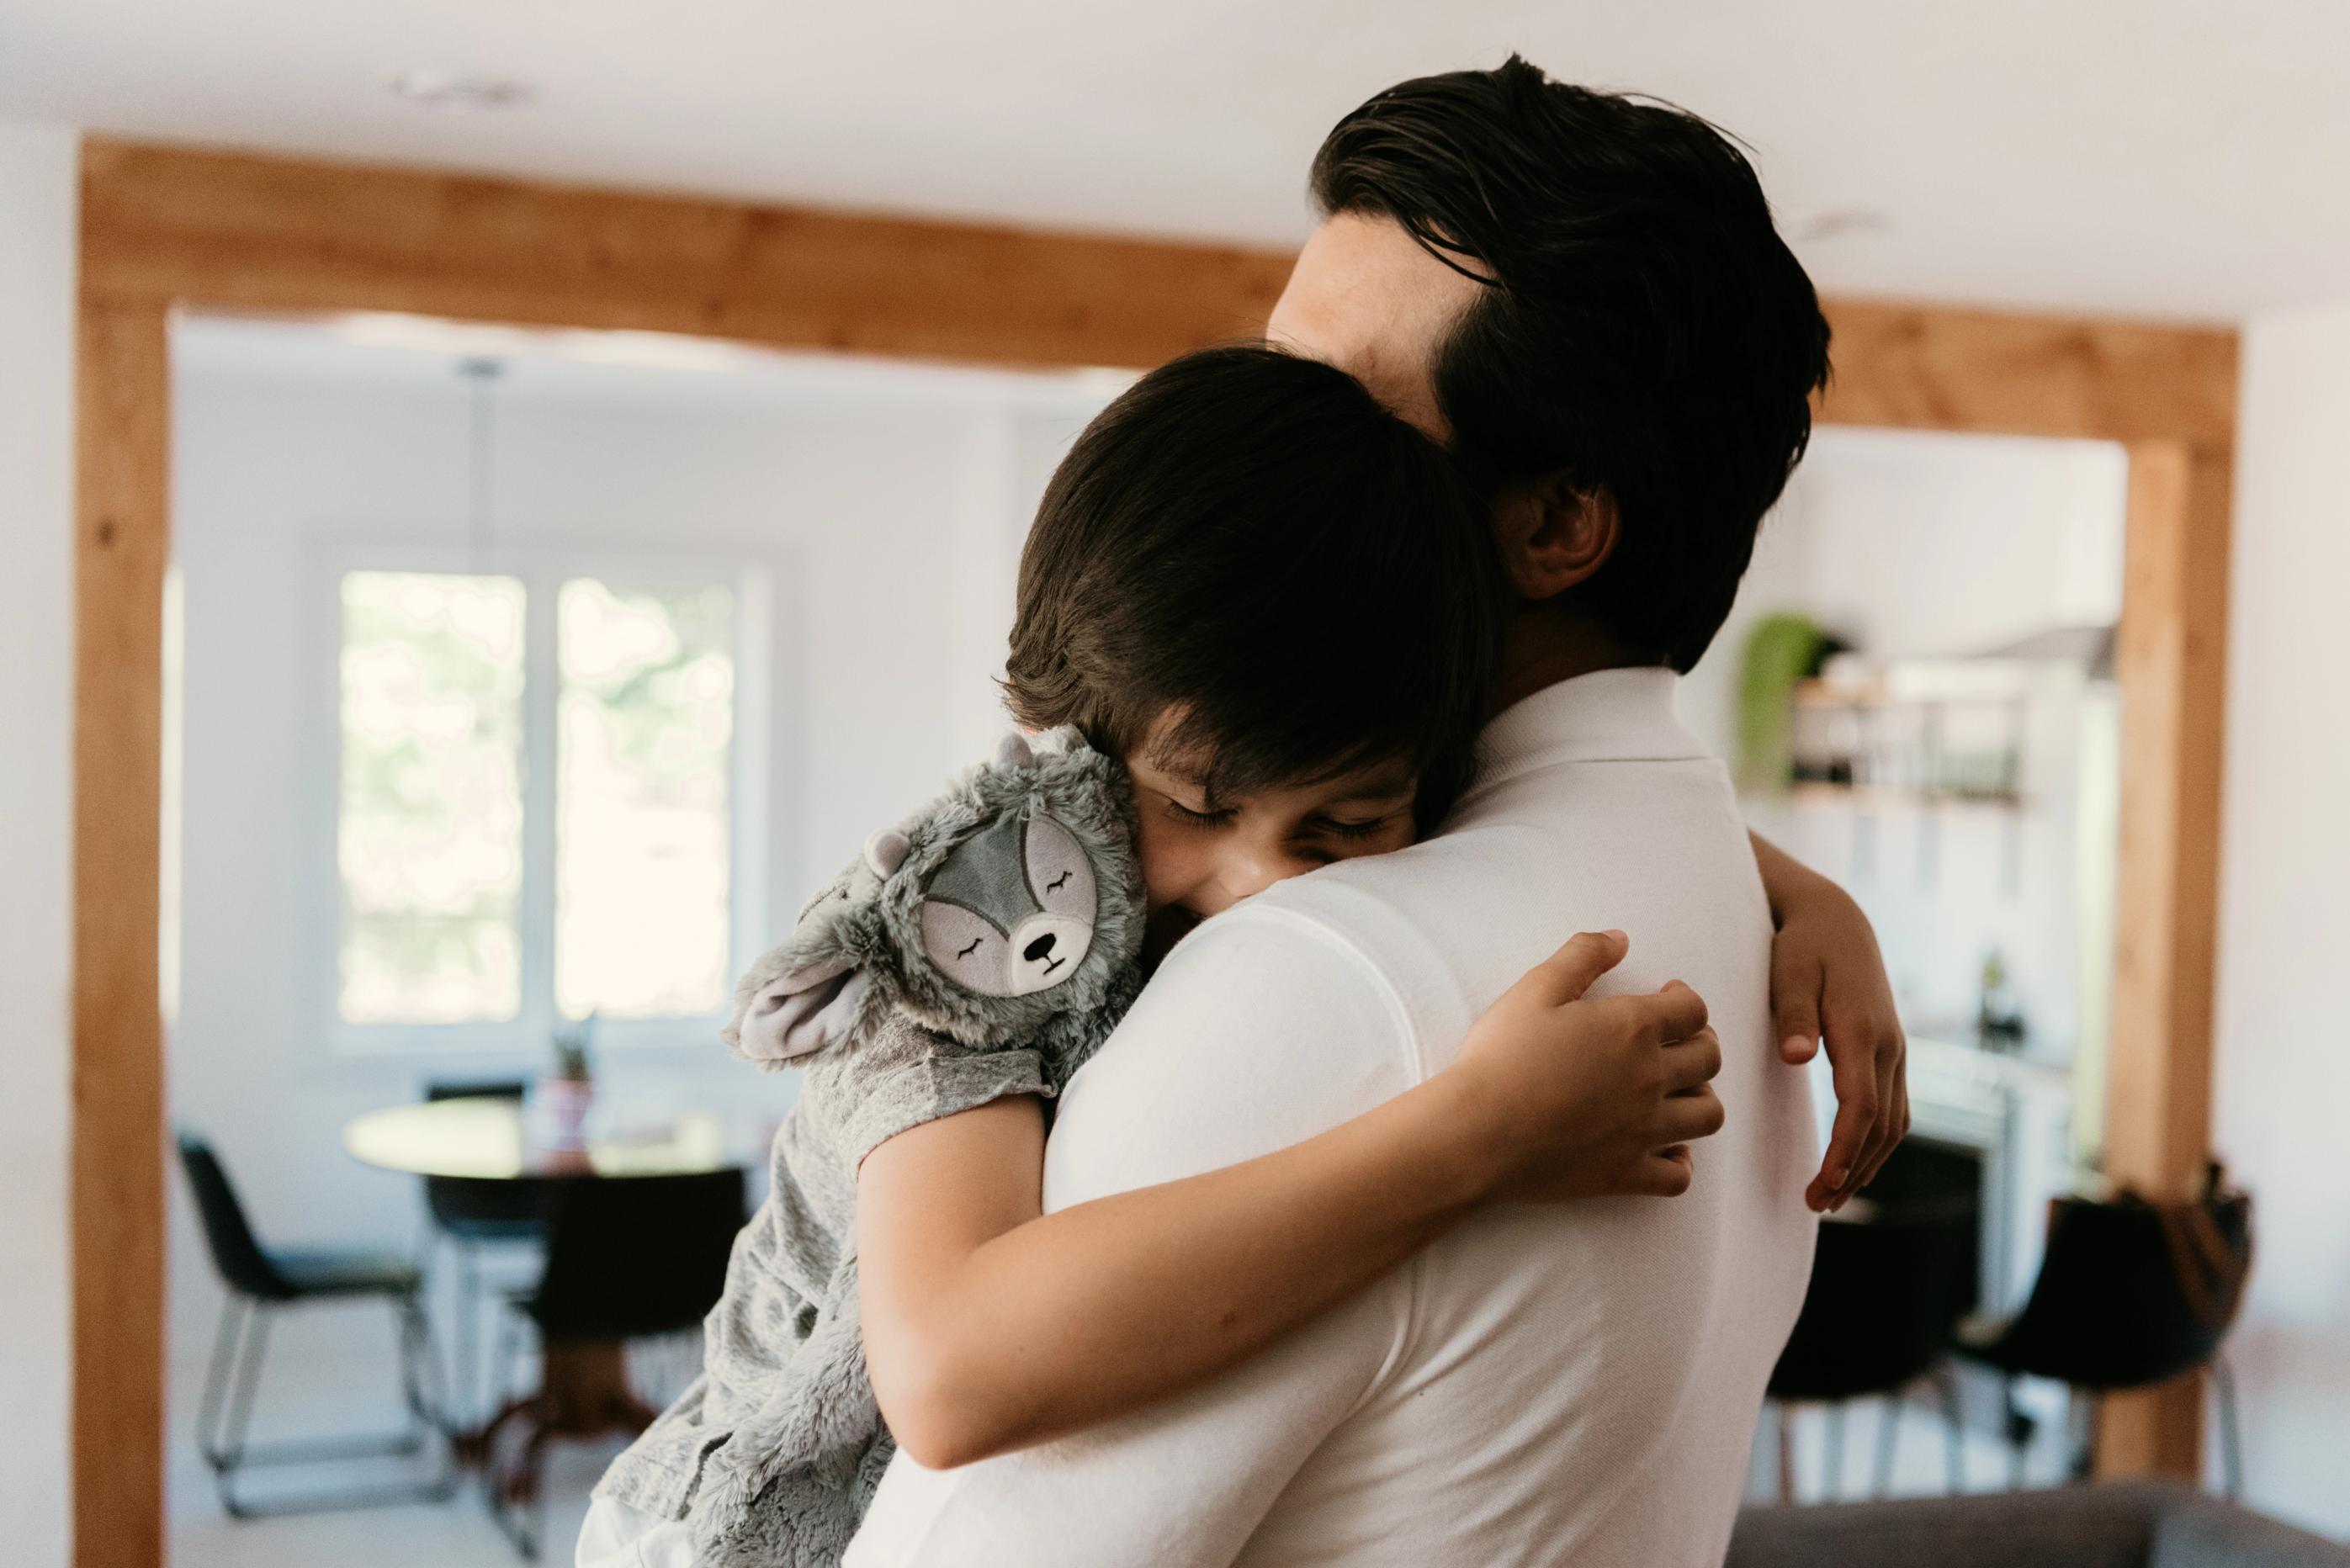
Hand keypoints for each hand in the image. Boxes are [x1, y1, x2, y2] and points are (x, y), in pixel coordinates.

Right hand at [1447, 931, 1724, 1203]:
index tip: (1670, 996)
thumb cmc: (1502, 1056)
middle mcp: (1651, 1079)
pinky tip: (1664, 1149)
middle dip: (1700, 1043)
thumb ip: (1582, 955)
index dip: (1686, 999)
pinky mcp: (1626, 1174)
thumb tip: (1620, 939)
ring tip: (1678, 1092)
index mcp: (1633, 1028)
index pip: (1693, 1009)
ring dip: (1701, 1098)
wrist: (1478, 1131)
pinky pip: (1678, 1176)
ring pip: (1708, 1115)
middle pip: (1709, 1059)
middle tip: (1678, 1041)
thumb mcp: (1535, 988)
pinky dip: (1680, 1162)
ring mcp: (1644, 1131)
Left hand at [1762, 849, 1909, 1211]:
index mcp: (1861, 1031)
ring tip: (1831, 1196)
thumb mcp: (1790, 970)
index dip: (1846, 1150)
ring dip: (1868, 1164)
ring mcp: (1895, 1051)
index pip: (1862, 1106)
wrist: (1837, 920)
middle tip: (1818, 1204)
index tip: (1824, 1182)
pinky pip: (1894, 1109)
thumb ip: (1793, 1014)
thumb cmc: (1803, 947)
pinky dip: (1877, 1143)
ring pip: (1894, 1123)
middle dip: (1854, 1170)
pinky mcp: (1890, 1053)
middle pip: (1882, 1126)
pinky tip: (1853, 1163)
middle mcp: (1888, 1046)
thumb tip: (1796, 1057)